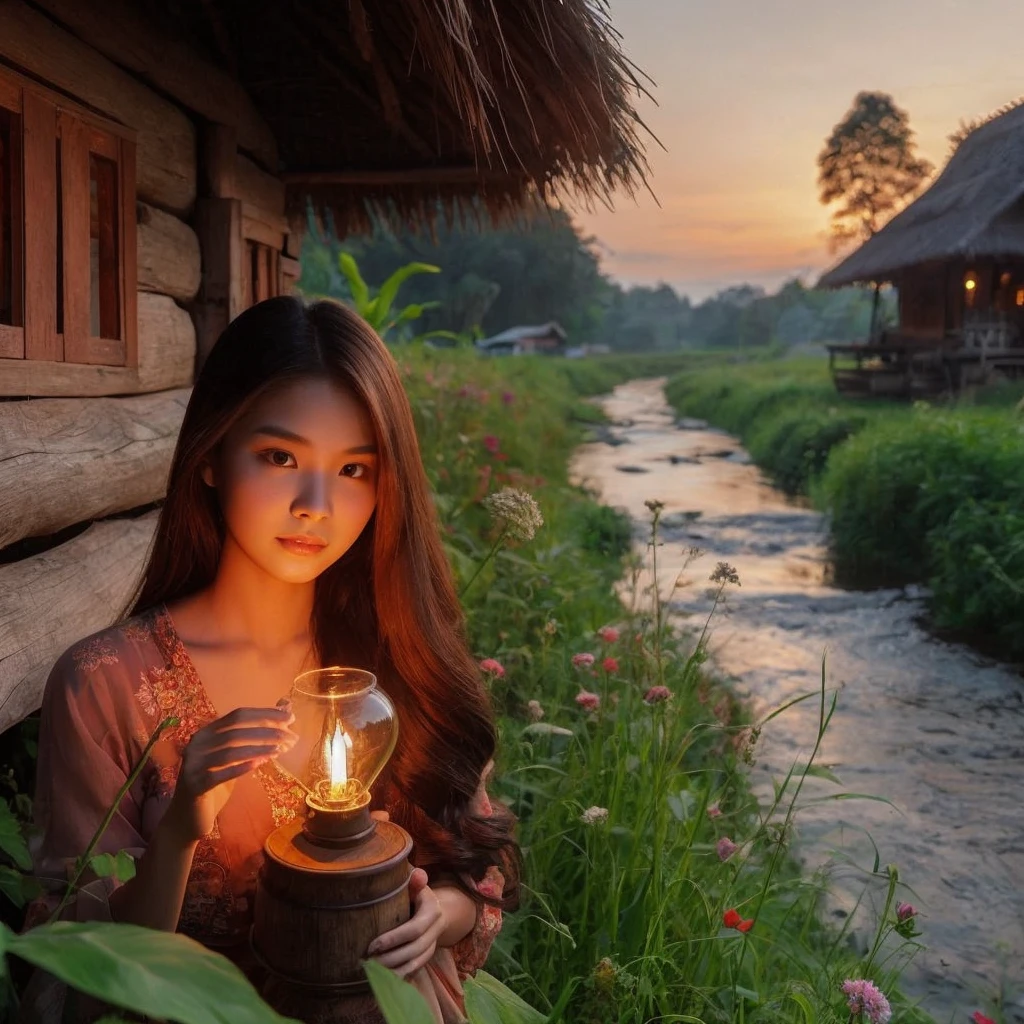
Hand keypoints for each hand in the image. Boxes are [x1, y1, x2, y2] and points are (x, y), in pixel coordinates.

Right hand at [167, 701, 296, 841]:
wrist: (190, 816)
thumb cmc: (216, 781)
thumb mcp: (236, 756)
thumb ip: (255, 735)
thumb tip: (286, 709)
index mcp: (207, 732)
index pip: (238, 715)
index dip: (265, 714)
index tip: (291, 718)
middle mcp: (197, 743)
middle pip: (236, 732)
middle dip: (268, 732)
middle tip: (292, 737)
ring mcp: (193, 764)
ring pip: (230, 751)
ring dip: (259, 749)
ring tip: (282, 749)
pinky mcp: (194, 785)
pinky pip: (219, 774)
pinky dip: (241, 767)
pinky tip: (260, 764)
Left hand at [366, 868, 444, 976]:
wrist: (435, 907)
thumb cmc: (416, 892)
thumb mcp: (415, 883)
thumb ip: (414, 880)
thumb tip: (418, 875)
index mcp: (432, 910)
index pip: (415, 929)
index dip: (394, 939)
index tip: (372, 946)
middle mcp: (436, 929)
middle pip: (415, 950)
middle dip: (391, 958)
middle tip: (368, 962)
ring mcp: (433, 945)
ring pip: (416, 963)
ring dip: (394, 971)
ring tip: (373, 973)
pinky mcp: (427, 956)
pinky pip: (415, 969)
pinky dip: (400, 976)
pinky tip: (383, 979)